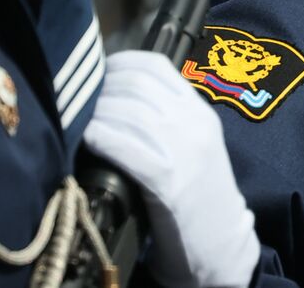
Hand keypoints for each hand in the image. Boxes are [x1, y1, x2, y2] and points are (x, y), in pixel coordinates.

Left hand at [83, 51, 258, 287]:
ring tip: (81, 122)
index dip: (119, 63)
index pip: (156, 65)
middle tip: (82, 100)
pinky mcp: (168, 181)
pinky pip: (126, 148)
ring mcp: (183, 150)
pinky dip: (102, 138)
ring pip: (129, 113)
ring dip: (96, 113)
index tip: (98, 73)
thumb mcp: (192, 143)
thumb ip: (166, 117)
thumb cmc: (198, 192)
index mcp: (199, 110)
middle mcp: (193, 123)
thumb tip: (115, 95)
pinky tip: (90, 140)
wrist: (221, 240)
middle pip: (137, 85)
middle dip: (102, 88)